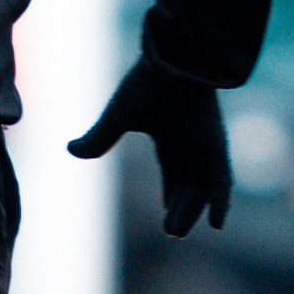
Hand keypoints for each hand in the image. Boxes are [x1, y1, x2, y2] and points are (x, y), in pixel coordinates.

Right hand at [72, 53, 233, 235]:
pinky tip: (216, 225)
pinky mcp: (216, 147)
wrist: (175, 62)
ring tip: (176, 232)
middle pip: (188, 182)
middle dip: (180, 206)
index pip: (172, 169)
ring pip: (202, 187)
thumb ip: (99, 137)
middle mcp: (190, 142)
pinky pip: (223, 180)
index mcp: (170, 133)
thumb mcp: (118, 116)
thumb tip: (70, 150)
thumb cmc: (148, 83)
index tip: (164, 212)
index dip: (169, 191)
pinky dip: (221, 202)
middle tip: (172, 231)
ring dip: (191, 209)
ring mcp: (205, 145)